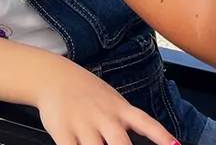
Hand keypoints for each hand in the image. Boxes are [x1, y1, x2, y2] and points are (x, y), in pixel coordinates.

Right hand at [36, 61, 175, 144]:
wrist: (53, 77)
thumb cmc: (86, 92)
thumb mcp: (111, 100)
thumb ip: (127, 121)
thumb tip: (151, 140)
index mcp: (119, 108)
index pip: (146, 123)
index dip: (162, 137)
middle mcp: (104, 117)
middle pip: (121, 144)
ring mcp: (83, 125)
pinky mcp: (63, 132)